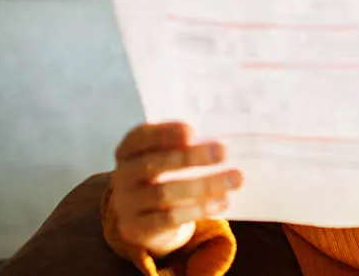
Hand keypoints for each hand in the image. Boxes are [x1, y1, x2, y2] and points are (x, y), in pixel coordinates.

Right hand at [110, 121, 242, 256]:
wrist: (148, 220)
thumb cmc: (165, 177)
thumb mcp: (169, 159)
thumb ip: (187, 147)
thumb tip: (222, 142)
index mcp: (128, 150)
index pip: (140, 138)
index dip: (164, 133)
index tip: (192, 130)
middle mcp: (122, 175)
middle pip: (153, 164)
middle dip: (190, 157)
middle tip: (223, 151)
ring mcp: (127, 204)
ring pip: (164, 193)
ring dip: (204, 185)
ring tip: (236, 178)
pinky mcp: (138, 228)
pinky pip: (169, 218)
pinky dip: (199, 209)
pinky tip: (223, 202)